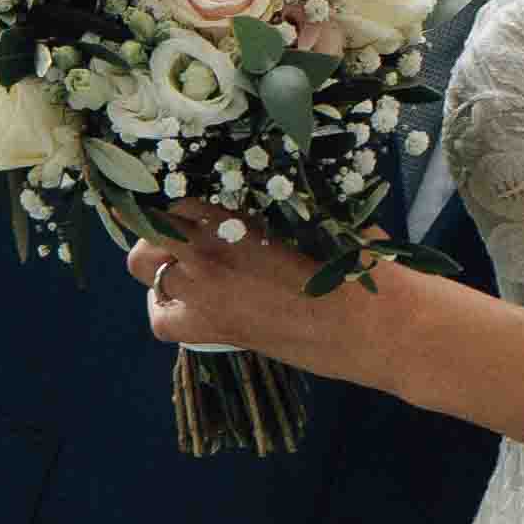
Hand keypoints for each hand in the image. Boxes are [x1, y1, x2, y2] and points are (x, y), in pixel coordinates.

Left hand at [136, 213, 376, 381]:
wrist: (377, 326)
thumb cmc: (359, 264)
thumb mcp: (318, 216)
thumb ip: (277, 203)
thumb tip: (261, 191)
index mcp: (234, 218)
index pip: (175, 200)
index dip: (178, 201)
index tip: (189, 203)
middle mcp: (209, 255)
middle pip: (149, 234)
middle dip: (160, 230)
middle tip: (187, 232)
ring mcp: (207, 297)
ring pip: (146, 273)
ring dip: (160, 265)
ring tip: (188, 265)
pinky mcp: (217, 332)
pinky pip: (164, 321)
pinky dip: (168, 310)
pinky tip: (192, 303)